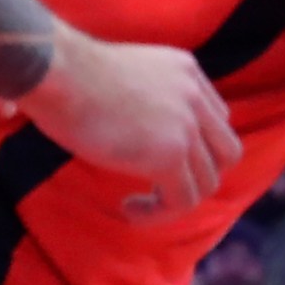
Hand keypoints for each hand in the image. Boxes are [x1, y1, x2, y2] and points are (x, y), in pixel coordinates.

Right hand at [20, 29, 242, 214]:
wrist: (58, 72)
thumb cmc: (70, 73)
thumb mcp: (126, 73)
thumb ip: (146, 96)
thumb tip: (138, 131)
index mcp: (186, 70)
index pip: (217, 118)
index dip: (197, 147)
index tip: (160, 161)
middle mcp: (195, 96)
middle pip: (225, 152)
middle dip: (199, 175)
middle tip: (161, 187)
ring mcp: (187, 126)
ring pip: (208, 181)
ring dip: (177, 200)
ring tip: (141, 205)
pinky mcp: (170, 155)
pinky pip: (183, 200)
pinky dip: (160, 213)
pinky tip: (130, 209)